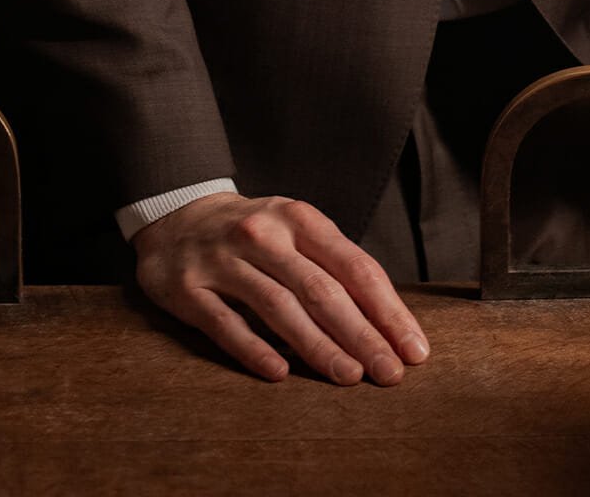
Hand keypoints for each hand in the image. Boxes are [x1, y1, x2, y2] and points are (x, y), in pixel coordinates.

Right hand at [131, 190, 430, 384]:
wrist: (177, 214)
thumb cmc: (253, 232)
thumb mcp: (294, 230)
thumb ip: (332, 265)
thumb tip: (387, 322)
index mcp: (298, 218)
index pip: (353, 266)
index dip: (387, 309)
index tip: (412, 348)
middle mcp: (262, 235)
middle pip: (321, 290)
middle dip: (361, 334)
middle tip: (390, 373)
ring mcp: (223, 261)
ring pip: (278, 307)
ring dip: (317, 345)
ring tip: (349, 376)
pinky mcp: (188, 288)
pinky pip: (225, 323)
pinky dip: (254, 349)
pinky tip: (280, 374)